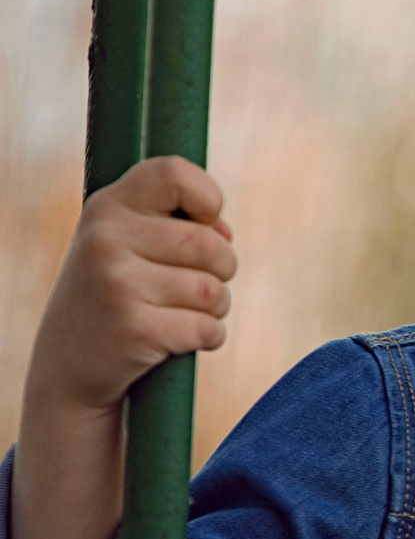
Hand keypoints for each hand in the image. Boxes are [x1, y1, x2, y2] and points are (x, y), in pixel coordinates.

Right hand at [26, 158, 234, 414]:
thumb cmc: (116, 295)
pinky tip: (175, 340)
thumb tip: (222, 229)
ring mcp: (118, 283)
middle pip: (212, 243)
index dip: (207, 198)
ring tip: (177, 312)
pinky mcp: (136, 328)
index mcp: (107, 207)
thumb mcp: (128, 245)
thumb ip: (177, 225)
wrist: (68, 366)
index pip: (173, 172)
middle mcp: (106, 238)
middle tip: (191, 285)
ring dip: (214, 308)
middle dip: (221, 269)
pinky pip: (209, 328)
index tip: (202, 222)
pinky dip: (207, 337)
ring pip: (215, 290)